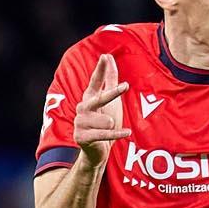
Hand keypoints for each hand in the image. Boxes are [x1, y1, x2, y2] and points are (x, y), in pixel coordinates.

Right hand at [73, 53, 130, 167]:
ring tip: (110, 127)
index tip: (106, 56)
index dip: (100, 70)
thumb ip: (109, 80)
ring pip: (105, 121)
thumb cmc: (104, 123)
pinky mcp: (82, 137)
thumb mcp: (109, 100)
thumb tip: (108, 56)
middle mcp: (82, 108)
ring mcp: (80, 123)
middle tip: (125, 86)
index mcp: (89, 98)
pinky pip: (105, 134)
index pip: (95, 81)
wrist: (96, 151)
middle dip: (112, 93)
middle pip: (99, 99)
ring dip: (111, 125)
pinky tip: (127, 132)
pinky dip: (117, 134)